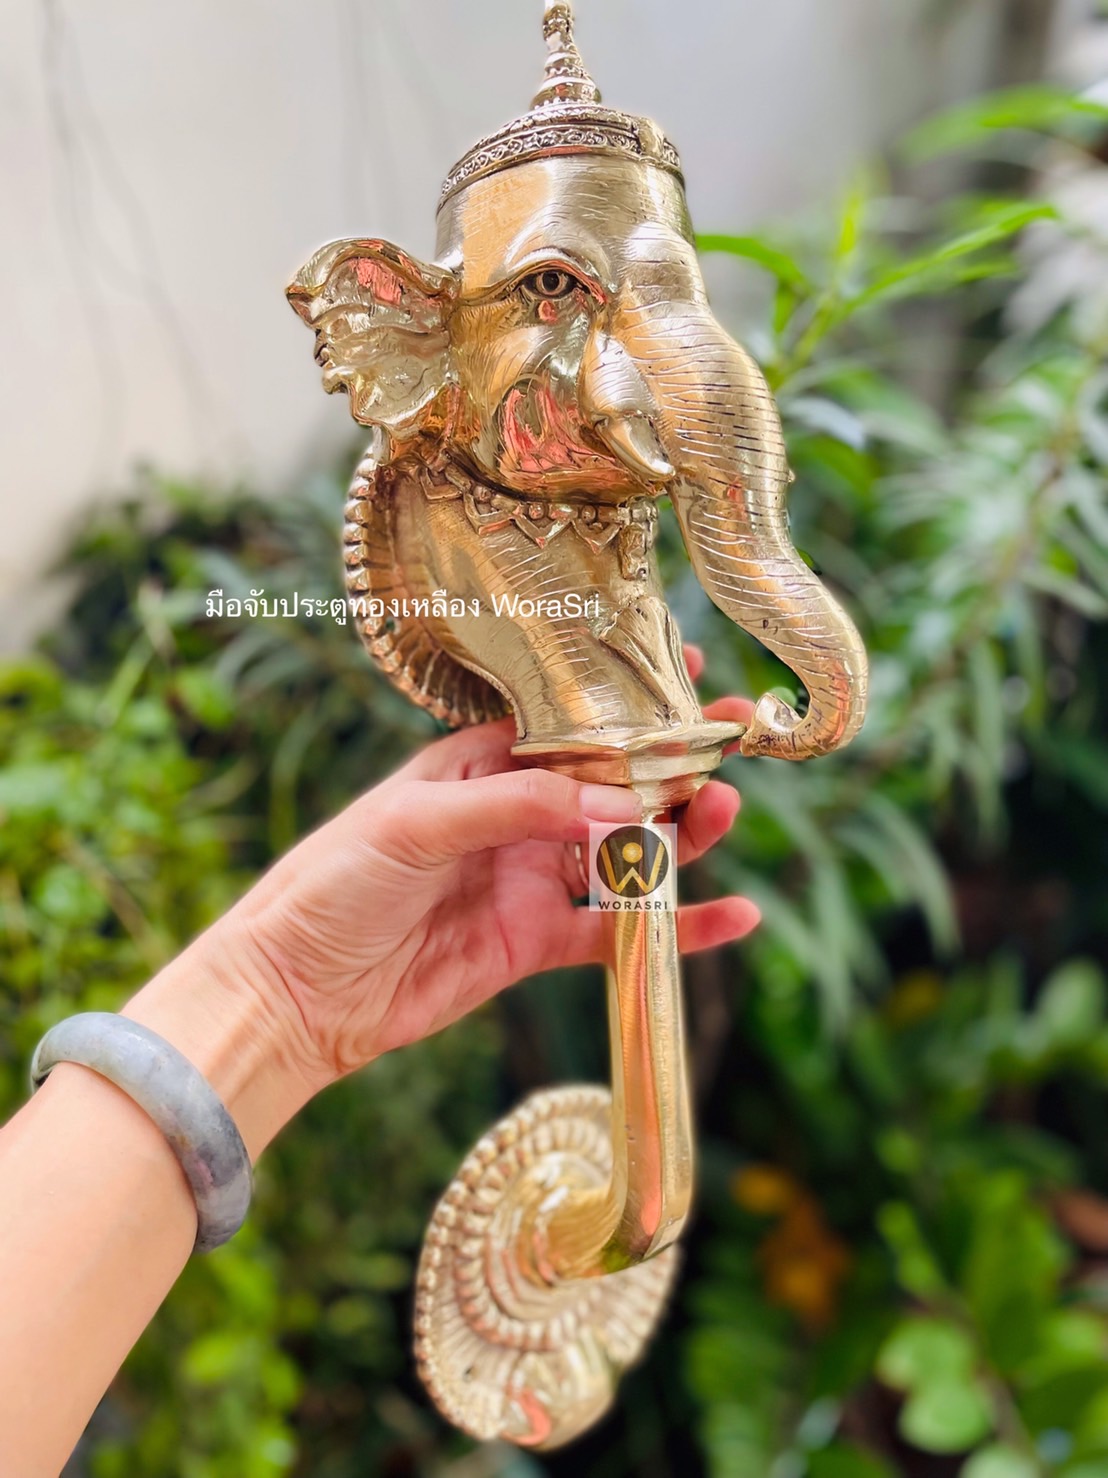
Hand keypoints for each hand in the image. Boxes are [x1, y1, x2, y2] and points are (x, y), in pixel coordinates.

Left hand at [125, 647, 758, 1153]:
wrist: (296, 991)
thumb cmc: (334, 883)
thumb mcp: (417, 822)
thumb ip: (520, 807)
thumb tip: (623, 804)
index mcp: (479, 763)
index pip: (571, 722)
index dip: (632, 701)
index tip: (693, 674)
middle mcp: (514, 814)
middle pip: (614, 783)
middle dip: (676, 763)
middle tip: (736, 744)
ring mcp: (529, 878)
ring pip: (626, 852)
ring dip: (682, 837)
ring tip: (726, 815)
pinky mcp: (536, 942)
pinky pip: (618, 932)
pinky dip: (675, 928)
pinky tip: (733, 918)